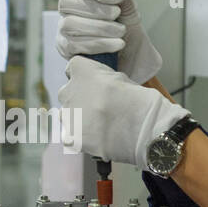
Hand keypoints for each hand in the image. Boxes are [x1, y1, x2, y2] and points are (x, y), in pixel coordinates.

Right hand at [53, 0, 162, 84]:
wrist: (134, 54)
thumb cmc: (126, 25)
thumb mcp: (129, 4)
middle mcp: (67, 9)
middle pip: (65, 2)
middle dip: (94, 9)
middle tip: (116, 14)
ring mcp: (63, 30)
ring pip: (69, 24)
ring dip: (100, 27)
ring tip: (120, 31)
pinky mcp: (66, 49)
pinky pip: (74, 44)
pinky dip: (100, 43)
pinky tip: (116, 43)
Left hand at [59, 56, 187, 168]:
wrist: (141, 126)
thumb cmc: (137, 100)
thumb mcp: (120, 78)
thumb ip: (103, 79)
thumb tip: (101, 87)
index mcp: (80, 69)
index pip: (73, 68)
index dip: (84, 77)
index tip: (94, 84)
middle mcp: (68, 89)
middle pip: (67, 92)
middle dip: (79, 98)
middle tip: (97, 107)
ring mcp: (68, 114)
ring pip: (66, 114)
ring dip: (78, 117)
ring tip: (98, 125)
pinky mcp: (71, 136)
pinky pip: (69, 136)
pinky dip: (78, 138)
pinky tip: (94, 138)